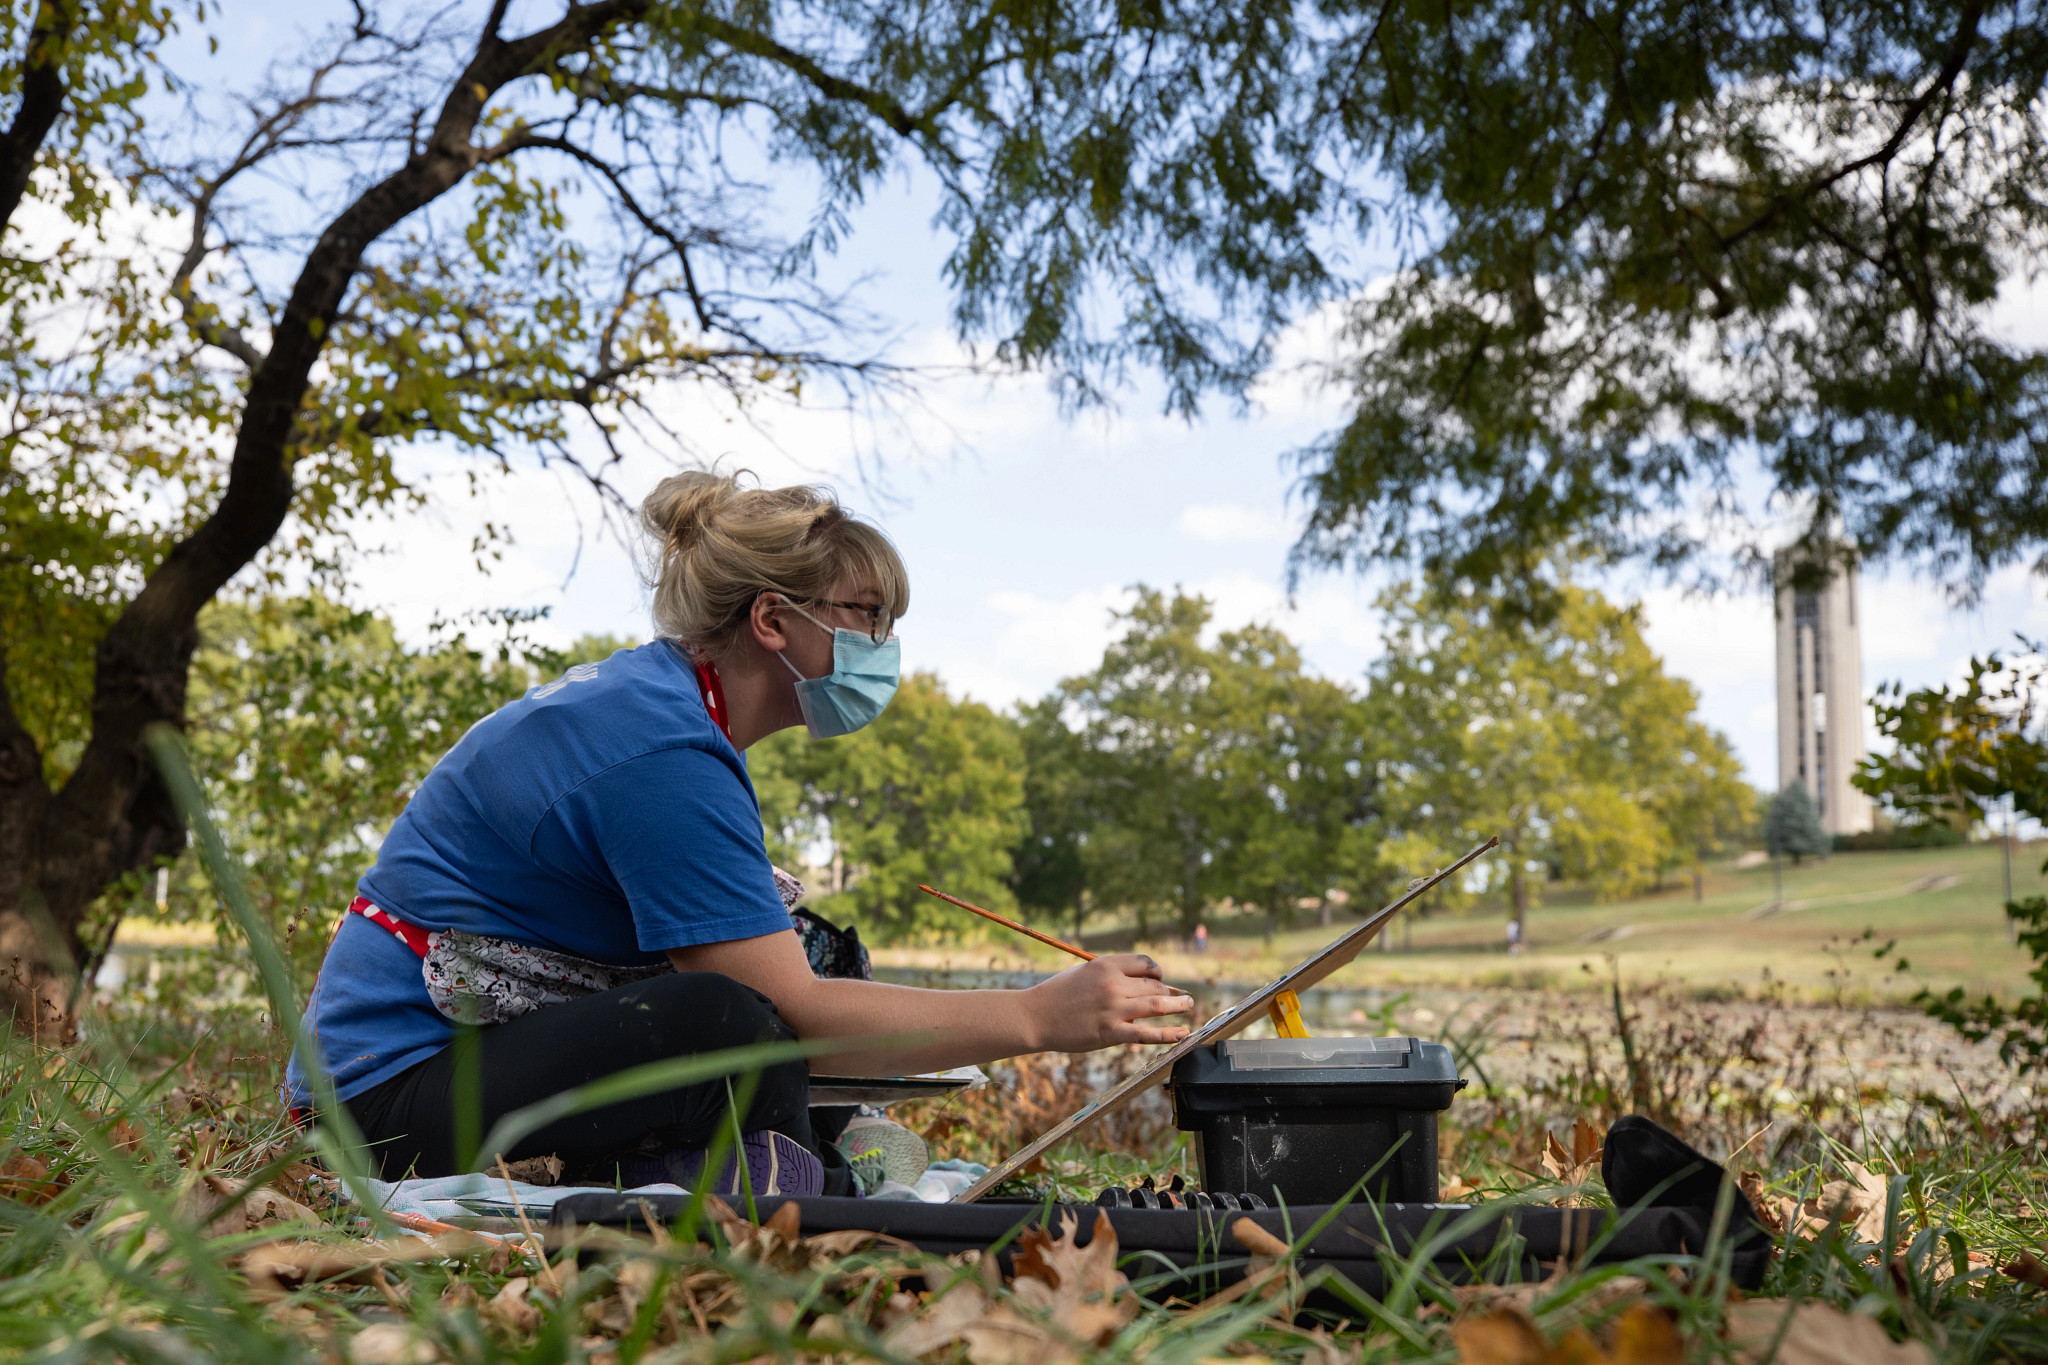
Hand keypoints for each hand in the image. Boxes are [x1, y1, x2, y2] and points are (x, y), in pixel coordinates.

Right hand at [1024, 954, 1194, 1051]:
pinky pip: (1145, 1034)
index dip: (1158, 972)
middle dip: (1169, 992)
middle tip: (1181, 998)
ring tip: (1189, 1006)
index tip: (1162, 980)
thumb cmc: (1057, 994)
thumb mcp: (1084, 973)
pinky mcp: (1110, 1033)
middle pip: (1154, 985)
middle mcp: (1113, 984)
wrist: (1035, 1016)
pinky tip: (1182, 1034)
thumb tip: (1138, 981)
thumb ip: (1110, 975)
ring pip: (1156, 1006)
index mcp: (1105, 965)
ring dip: (1178, 1006)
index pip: (1145, 963)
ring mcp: (1113, 1009)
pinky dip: (1167, 1034)